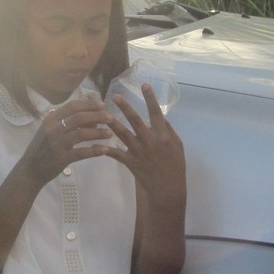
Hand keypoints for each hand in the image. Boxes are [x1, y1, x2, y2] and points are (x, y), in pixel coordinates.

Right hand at [17, 98, 114, 184]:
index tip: (102, 104)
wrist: (30, 169)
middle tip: (110, 118)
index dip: (88, 104)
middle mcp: (53, 129)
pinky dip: (95, 151)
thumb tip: (93, 119)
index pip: (72, 106)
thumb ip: (67, 123)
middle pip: (79, 118)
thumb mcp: (50, 131)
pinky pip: (82, 152)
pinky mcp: (61, 158)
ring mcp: (57, 144)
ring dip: (98, 133)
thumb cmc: (42, 148)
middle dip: (97, 116)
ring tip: (110, 133)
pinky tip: (105, 150)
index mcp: (50, 119)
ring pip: (82, 134)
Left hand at [103, 83, 184, 198]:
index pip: (156, 113)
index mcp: (162, 135)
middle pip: (135, 121)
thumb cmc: (175, 166)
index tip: (144, 84)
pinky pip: (116, 154)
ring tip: (103, 114)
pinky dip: (106, 149)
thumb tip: (159, 116)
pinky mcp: (130, 162)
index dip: (150, 98)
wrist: (168, 189)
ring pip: (123, 134)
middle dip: (125, 107)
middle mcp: (149, 141)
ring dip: (112, 123)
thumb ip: (168, 130)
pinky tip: (95, 143)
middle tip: (115, 96)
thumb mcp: (178, 145)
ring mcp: (139, 152)